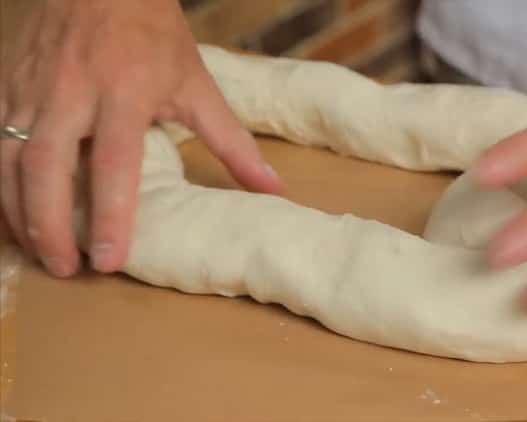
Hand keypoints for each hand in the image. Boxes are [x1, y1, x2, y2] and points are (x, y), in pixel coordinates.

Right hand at [0, 0, 281, 276]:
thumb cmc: (154, 35)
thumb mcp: (198, 85)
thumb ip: (233, 142)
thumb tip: (272, 188)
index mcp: (123, 93)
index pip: (113, 164)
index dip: (111, 215)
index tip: (110, 260)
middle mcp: (70, 94)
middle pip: (47, 169)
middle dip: (51, 226)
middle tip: (68, 269)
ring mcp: (31, 90)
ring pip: (9, 160)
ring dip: (18, 213)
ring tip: (40, 254)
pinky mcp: (7, 87)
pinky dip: (0, 186)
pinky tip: (13, 216)